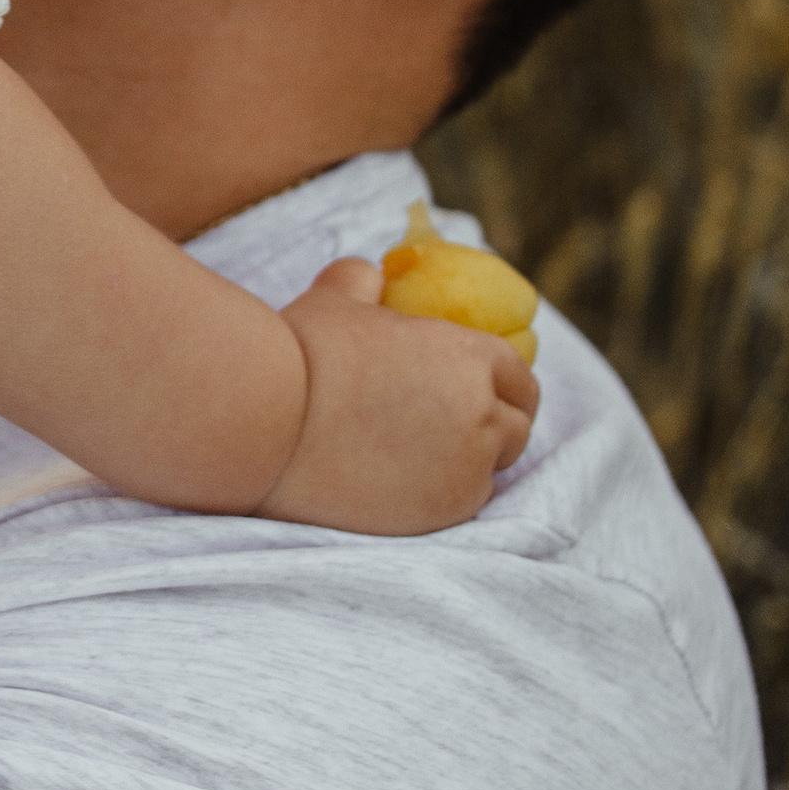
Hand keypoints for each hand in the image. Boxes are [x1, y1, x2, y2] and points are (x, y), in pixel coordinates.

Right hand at [258, 258, 536, 533]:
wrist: (269, 420)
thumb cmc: (302, 351)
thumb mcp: (337, 297)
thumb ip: (365, 280)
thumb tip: (372, 275)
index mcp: (469, 357)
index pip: (519, 376)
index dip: (506, 385)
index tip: (487, 393)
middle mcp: (481, 415)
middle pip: (517, 428)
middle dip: (497, 427)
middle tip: (460, 429)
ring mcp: (465, 470)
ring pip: (490, 472)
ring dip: (470, 464)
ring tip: (427, 459)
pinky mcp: (439, 514)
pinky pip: (460, 506)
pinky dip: (443, 496)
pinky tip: (407, 485)